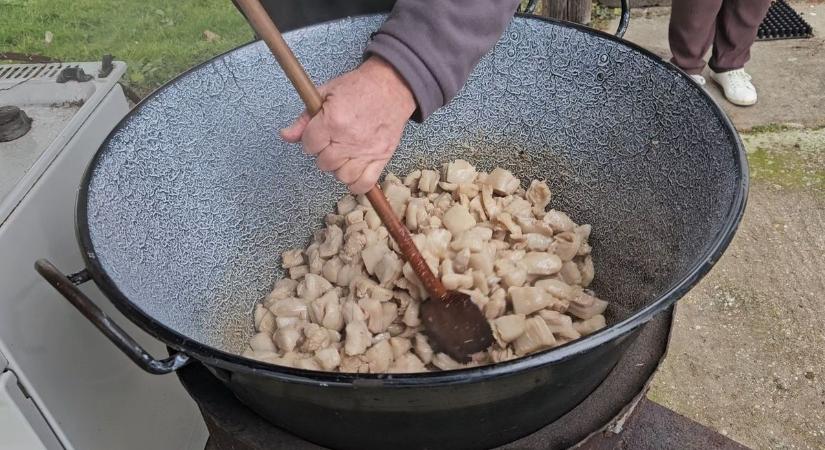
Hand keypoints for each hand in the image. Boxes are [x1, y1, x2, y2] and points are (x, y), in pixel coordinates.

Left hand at [280, 56, 415, 193]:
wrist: (392, 86)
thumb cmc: (359, 87)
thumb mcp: (326, 94)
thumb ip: (304, 118)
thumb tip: (285, 136)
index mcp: (333, 121)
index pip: (309, 145)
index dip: (311, 140)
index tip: (318, 135)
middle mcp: (349, 139)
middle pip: (324, 163)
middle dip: (324, 154)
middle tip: (332, 143)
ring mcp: (366, 151)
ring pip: (342, 176)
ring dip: (339, 168)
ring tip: (344, 156)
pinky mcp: (382, 157)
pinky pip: (364, 183)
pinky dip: (356, 184)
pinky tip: (354, 173)